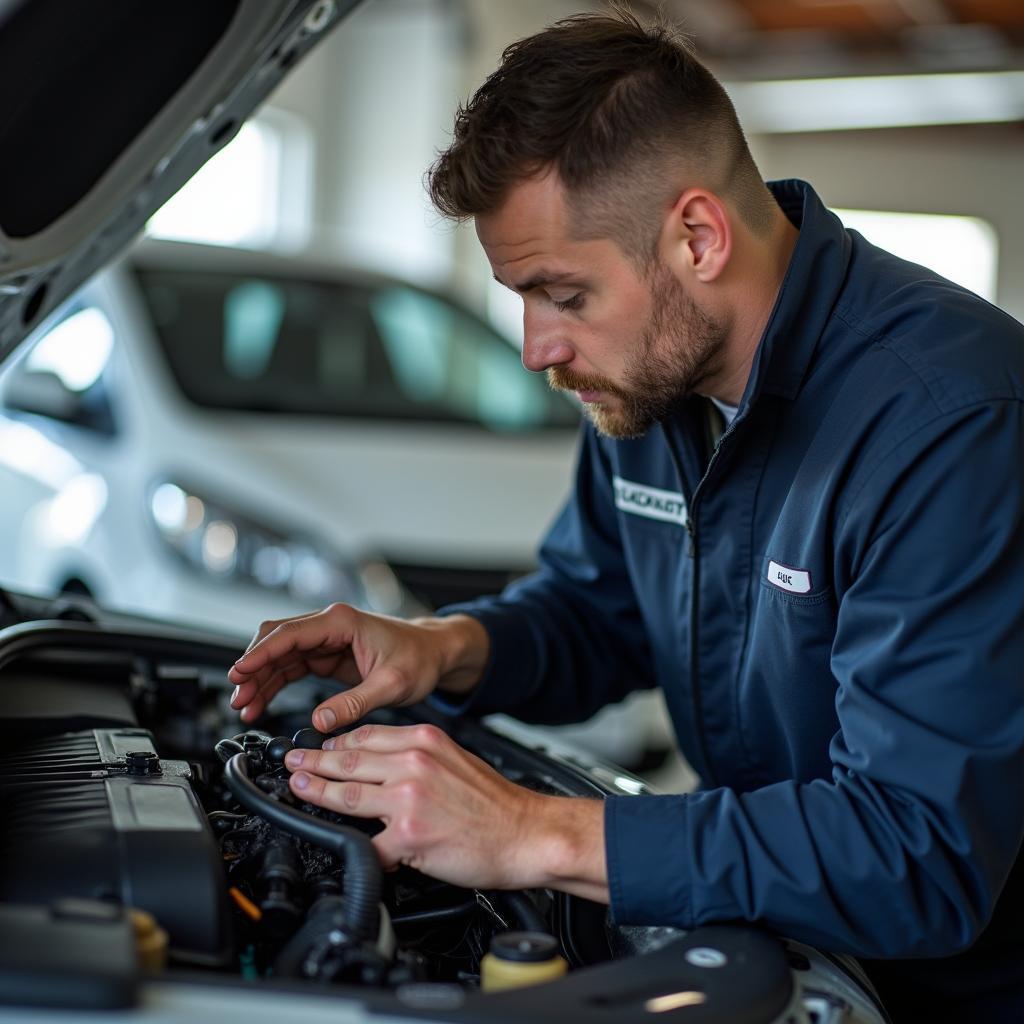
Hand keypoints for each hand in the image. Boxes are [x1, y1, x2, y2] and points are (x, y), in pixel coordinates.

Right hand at [227, 605, 488, 730]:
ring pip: (278, 656)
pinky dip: (273, 685)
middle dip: (253, 668)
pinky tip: (260, 704)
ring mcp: (325, 641)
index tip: (239, 673)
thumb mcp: (392, 684)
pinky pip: (290, 668)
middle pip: (276, 640)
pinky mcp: (325, 657)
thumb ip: (356, 702)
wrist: (436, 653)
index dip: (261, 653)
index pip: (290, 634)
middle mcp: (329, 626)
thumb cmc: (420, 659)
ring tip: (244, 708)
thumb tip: (321, 721)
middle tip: (238, 698)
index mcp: (342, 622)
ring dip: (259, 680)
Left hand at [284, 722, 608, 897]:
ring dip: (316, 794)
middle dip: (313, 763)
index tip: (319, 747)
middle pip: (349, 760)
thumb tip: (380, 767)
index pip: (367, 735)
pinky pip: (369, 842)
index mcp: (425, 740)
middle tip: (291, 763)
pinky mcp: (408, 835)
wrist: (526, 832)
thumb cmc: (495, 803)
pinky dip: (355, 846)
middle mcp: (414, 762)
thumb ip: (416, 758)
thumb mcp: (455, 759)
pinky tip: (339, 846)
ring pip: (347, 795)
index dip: (336, 743)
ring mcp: (408, 798)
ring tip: (298, 789)